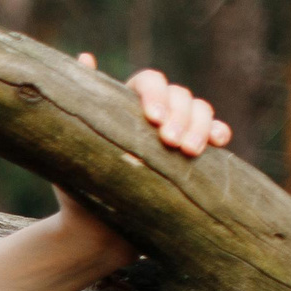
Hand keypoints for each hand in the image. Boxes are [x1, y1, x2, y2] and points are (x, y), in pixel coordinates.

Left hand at [41, 53, 234, 276]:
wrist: (95, 234)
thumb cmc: (79, 190)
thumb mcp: (70, 150)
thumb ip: (81, 106)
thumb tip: (84, 56)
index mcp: (125, 105)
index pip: (149, 82)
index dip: (154, 94)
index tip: (150, 119)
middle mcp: (153, 116)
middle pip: (180, 95)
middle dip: (179, 115)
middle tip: (170, 144)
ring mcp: (175, 133)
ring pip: (201, 110)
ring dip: (200, 125)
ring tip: (188, 152)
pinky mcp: (190, 156)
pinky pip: (214, 135)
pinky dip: (219, 133)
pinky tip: (219, 142)